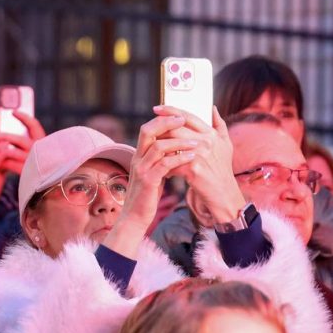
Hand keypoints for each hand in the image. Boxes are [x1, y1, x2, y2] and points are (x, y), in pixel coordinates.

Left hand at [0, 110, 45, 175]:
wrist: (51, 185)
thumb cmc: (44, 167)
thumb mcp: (41, 151)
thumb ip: (31, 143)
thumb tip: (14, 133)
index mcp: (44, 143)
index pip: (34, 125)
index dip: (23, 117)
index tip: (13, 112)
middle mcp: (40, 151)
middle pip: (18, 139)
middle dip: (5, 136)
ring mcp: (32, 161)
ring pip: (11, 151)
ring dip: (1, 149)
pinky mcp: (25, 172)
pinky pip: (9, 163)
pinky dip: (2, 162)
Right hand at [101, 115, 195, 258]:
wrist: (135, 218)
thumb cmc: (147, 196)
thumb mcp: (152, 173)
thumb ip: (159, 159)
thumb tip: (174, 147)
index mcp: (139, 155)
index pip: (147, 129)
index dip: (161, 119)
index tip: (179, 115)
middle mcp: (137, 159)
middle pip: (148, 131)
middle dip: (167, 122)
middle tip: (184, 120)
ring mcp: (141, 170)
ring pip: (158, 146)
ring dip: (179, 141)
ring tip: (196, 142)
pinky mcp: (148, 182)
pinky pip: (164, 165)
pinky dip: (179, 159)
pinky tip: (192, 157)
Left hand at [155, 104, 243, 223]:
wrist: (224, 193)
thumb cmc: (223, 168)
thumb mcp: (226, 144)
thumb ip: (219, 125)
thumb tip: (212, 108)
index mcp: (211, 134)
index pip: (188, 116)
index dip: (171, 110)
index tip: (157, 108)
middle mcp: (206, 141)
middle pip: (176, 127)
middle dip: (160, 127)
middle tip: (149, 130)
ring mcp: (199, 155)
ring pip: (171, 144)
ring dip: (160, 147)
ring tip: (153, 151)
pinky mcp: (193, 169)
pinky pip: (172, 163)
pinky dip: (166, 167)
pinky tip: (164, 172)